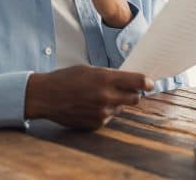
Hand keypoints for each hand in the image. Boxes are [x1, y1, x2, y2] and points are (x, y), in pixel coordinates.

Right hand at [24, 65, 153, 129]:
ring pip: (121, 109)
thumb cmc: (66, 79)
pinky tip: (90, 106)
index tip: (149, 83)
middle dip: (133, 93)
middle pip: (135, 98)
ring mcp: (102, 112)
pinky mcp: (96, 124)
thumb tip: (127, 80)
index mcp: (106, 78)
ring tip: (98, 96)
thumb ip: (110, 76)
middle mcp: (106, 96)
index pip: (138, 81)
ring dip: (116, 103)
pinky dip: (104, 112)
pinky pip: (109, 118)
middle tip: (125, 89)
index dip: (147, 82)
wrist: (46, 96)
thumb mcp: (89, 69)